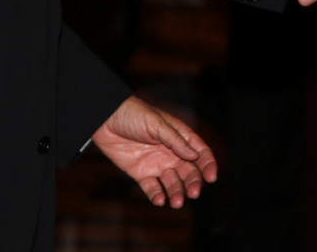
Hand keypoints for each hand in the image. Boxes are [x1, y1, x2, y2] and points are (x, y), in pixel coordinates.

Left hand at [91, 95, 217, 207]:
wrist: (105, 119)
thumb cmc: (133, 114)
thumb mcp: (156, 124)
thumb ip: (175, 140)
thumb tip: (195, 155)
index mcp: (178, 137)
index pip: (199, 152)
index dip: (208, 164)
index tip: (211, 177)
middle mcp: (171, 152)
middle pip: (189, 171)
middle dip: (193, 182)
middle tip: (194, 193)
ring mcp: (156, 164)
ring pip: (172, 182)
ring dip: (176, 192)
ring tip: (176, 202)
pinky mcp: (141, 173)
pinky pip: (152, 188)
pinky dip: (157, 195)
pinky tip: (160, 200)